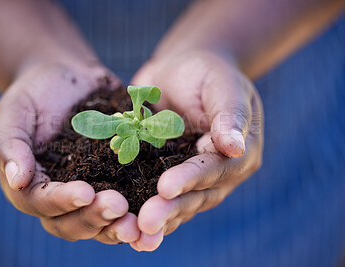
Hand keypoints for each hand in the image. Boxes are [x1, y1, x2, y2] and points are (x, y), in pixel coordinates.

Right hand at [0, 62, 139, 243]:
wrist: (66, 77)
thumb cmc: (33, 94)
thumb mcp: (13, 114)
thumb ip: (11, 146)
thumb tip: (16, 180)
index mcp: (33, 186)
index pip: (44, 204)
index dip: (63, 202)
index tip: (85, 192)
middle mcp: (62, 196)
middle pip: (75, 222)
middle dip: (96, 218)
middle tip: (119, 207)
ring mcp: (92, 188)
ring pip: (103, 219)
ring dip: (119, 223)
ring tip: (139, 220)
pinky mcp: (116, 177)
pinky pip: (129, 196)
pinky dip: (141, 205)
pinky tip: (159, 202)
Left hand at [130, 51, 263, 250]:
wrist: (183, 72)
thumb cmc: (207, 72)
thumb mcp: (222, 85)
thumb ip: (229, 115)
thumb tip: (236, 147)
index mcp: (238, 152)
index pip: (214, 169)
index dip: (190, 179)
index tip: (165, 188)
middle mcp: (218, 173)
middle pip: (196, 196)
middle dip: (170, 209)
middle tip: (145, 224)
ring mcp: (192, 178)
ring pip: (178, 205)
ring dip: (157, 220)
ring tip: (135, 237)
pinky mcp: (167, 176)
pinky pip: (157, 197)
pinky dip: (143, 211)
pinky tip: (126, 229)